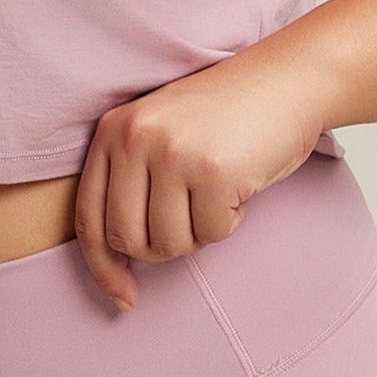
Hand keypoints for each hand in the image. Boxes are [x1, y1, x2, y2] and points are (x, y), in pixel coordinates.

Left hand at [73, 53, 332, 312]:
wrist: (287, 79)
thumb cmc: (225, 119)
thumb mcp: (161, 136)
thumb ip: (130, 186)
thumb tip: (115, 271)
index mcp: (113, 130)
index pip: (89, 218)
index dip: (103, 268)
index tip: (123, 297)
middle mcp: (135, 138)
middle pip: (128, 240)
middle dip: (161, 248)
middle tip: (191, 221)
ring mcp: (173, 154)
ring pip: (170, 243)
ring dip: (200, 232)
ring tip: (217, 191)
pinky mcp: (213, 171)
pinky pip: (213, 233)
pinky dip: (231, 220)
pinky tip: (240, 184)